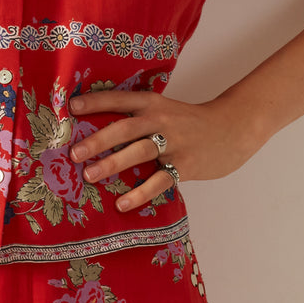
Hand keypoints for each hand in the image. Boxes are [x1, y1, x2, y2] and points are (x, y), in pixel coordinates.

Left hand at [68, 90, 264, 211]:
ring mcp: (174, 143)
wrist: (233, 128)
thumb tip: (96, 131)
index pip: (120, 98)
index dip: (95, 101)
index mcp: (153, 103)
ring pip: (139, 152)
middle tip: (74, 153)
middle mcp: (161, 120)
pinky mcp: (185, 165)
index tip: (70, 106)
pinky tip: (122, 203)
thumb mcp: (165, 110)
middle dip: (97, 140)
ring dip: (112, 164)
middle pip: (125, 128)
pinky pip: (159, 181)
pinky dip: (140, 193)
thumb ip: (138, 117)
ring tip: (89, 176)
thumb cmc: (190, 122)